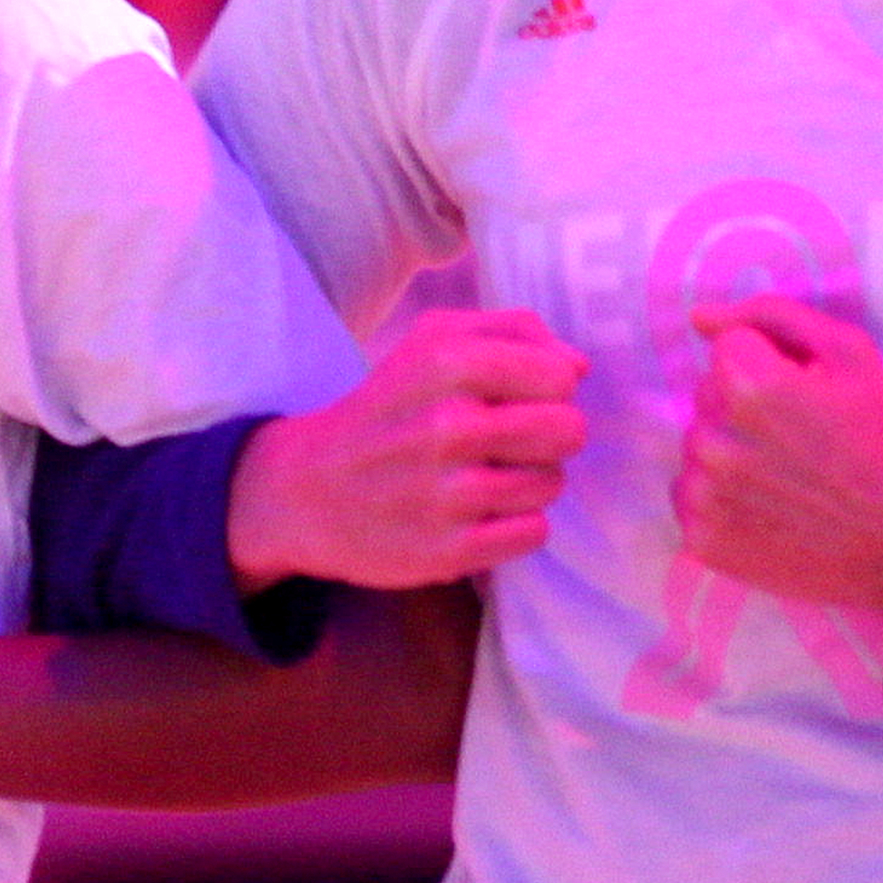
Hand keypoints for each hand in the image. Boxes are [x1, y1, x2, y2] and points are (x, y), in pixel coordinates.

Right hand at [228, 307, 587, 587]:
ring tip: (488, 478)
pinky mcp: (449, 551)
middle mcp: (446, 426)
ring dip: (530, 482)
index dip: (548, 388)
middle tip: (511, 442)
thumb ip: (509, 331)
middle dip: (549, 436)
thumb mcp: (429, 343)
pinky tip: (482, 514)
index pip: (559, 376)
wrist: (305, 492)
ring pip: (552, 483)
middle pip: (567, 430)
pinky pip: (533, 532)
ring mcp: (447, 494)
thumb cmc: (385, 411)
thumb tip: (577, 365)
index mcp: (445, 365)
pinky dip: (516, 525)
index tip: (516, 398)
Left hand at [672, 298, 882, 611]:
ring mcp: (704, 495)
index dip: (768, 364)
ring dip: (729, 451)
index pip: (727, 348)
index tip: (800, 392)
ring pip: (697, 447)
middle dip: (745, 406)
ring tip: (783, 474)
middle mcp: (714, 441)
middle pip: (707, 397)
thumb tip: (700, 316)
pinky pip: (690, 498)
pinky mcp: (702, 540)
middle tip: (797, 437)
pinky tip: (765, 506)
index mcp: (749, 387)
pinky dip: (720, 499)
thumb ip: (773, 316)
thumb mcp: (851, 353)